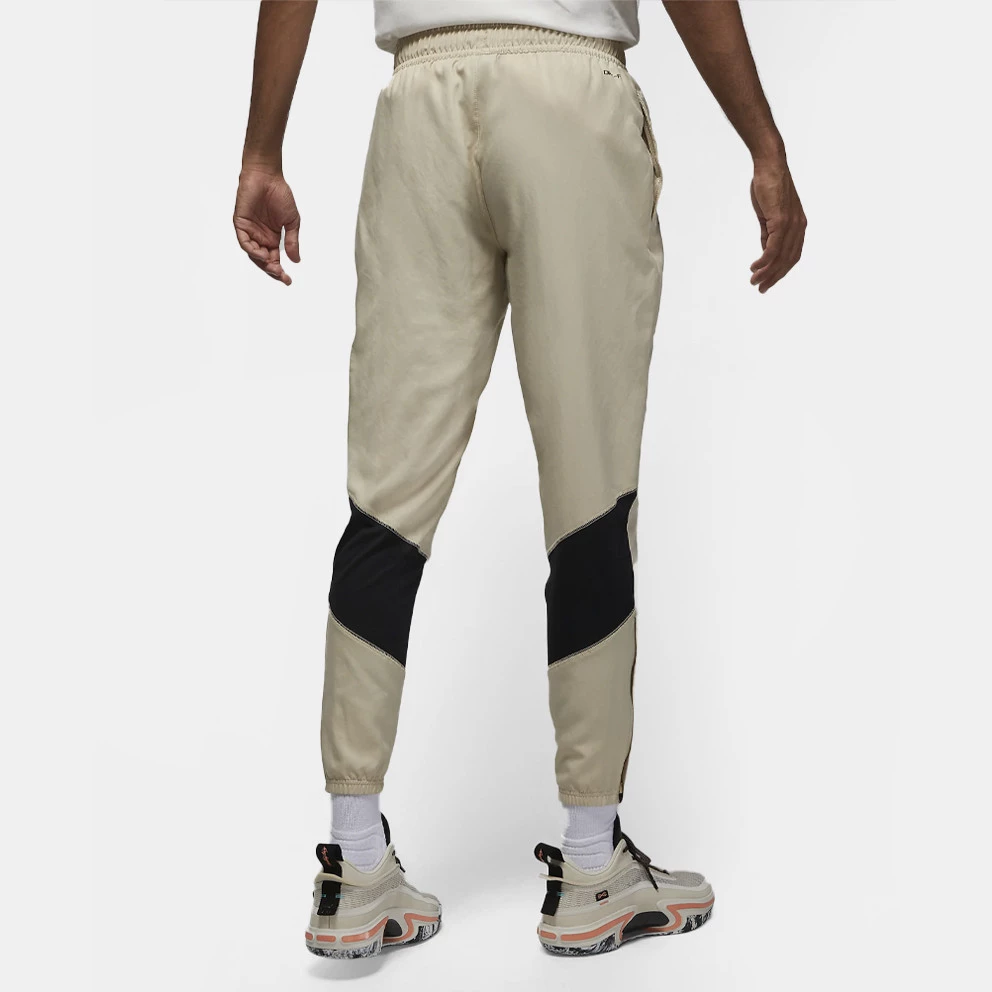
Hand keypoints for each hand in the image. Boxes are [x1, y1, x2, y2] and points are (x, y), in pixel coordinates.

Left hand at [233, 166, 300, 284]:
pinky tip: (262, 255)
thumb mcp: (292, 222)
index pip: (274, 259)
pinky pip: (244, 242)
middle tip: (281, 276)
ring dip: (262, 262)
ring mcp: (250, 231)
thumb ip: (292, 241)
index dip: (280, 271)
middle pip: (263, 260)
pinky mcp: (241, 224)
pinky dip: (252, 250)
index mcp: (272, 238)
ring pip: (253, 254)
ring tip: (272, 266)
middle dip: (271, 270)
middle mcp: (260, 237)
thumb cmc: (280, 194)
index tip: (288, 280)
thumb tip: (296, 260)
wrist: (267, 176)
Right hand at [749, 158, 805, 292]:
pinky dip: (764, 261)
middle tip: (761, 289)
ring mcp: (791, 224)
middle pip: (788, 260)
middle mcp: (799, 227)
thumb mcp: (768, 214)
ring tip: (755, 282)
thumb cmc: (768, 186)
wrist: (770, 165)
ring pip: (781, 257)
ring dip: (767, 273)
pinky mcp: (781, 221)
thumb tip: (765, 252)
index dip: (781, 271)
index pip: (792, 255)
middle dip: (775, 277)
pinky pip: (773, 248)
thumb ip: (768, 234)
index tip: (768, 281)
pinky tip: (755, 268)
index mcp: (798, 225)